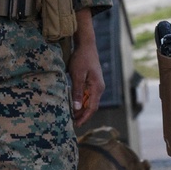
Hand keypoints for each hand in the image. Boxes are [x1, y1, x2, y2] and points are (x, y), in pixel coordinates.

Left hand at [69, 9, 103, 126]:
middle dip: (82, 115)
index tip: (76, 124)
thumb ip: (77, 91)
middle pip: (91, 106)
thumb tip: (76, 108)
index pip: (92, 108)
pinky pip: (87, 95)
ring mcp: (96, 85)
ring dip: (81, 108)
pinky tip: (73, 103)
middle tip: (72, 122)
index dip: (84, 117)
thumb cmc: (81, 58)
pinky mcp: (92, 82)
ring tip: (71, 115)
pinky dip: (81, 101)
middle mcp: (99, 88)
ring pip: (89, 101)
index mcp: (97, 87)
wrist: (86, 45)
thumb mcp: (77, 75)